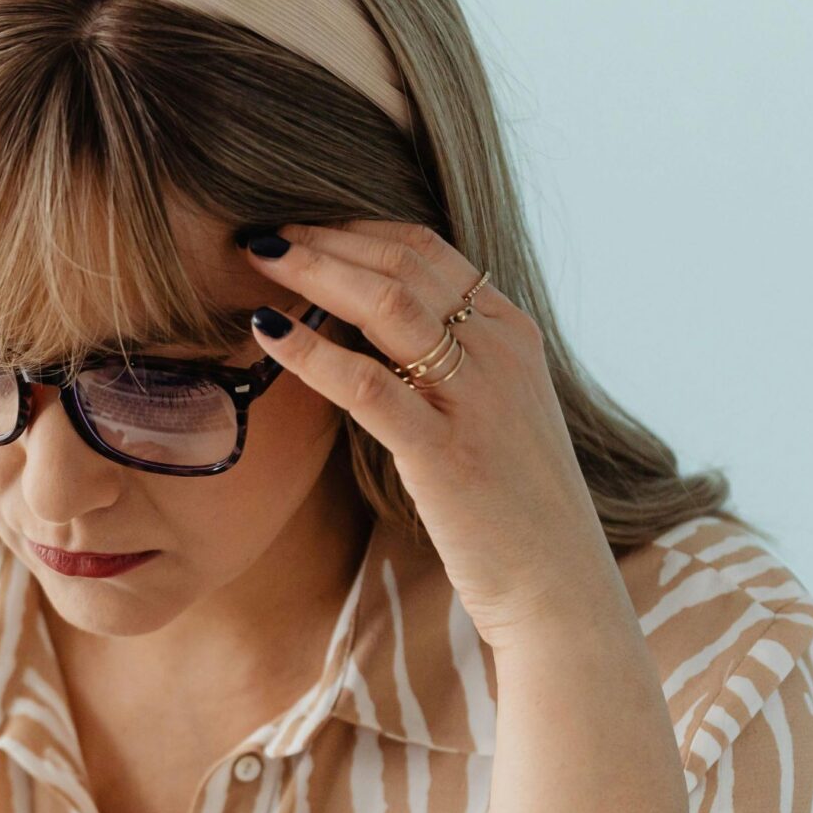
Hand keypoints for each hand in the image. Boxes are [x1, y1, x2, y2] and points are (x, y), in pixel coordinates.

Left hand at [243, 221, 623, 648]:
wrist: (556, 586)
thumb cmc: (510, 504)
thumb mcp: (491, 410)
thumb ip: (447, 360)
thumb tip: (368, 325)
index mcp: (510, 332)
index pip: (426, 249)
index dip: (353, 227)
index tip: (298, 226)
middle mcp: (499, 351)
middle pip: (401, 263)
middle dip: (324, 239)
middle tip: (260, 232)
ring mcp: (476, 399)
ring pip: (387, 304)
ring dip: (314, 273)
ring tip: (256, 260)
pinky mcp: (446, 452)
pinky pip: (368, 385)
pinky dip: (311, 350)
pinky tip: (268, 332)